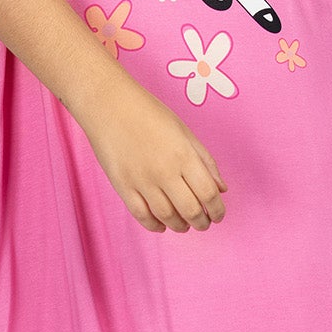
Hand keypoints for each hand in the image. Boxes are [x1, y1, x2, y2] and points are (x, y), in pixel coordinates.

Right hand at [76, 81, 228, 233]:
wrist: (109, 105)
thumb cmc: (149, 113)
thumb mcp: (184, 131)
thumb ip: (205, 160)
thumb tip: (222, 189)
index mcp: (184, 155)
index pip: (208, 193)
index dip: (218, 209)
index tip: (218, 214)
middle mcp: (164, 171)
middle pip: (190, 210)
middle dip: (202, 222)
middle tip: (204, 223)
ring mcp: (141, 180)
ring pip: (167, 217)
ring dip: (180, 226)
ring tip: (185, 225)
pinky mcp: (122, 186)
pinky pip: (141, 215)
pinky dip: (155, 226)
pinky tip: (162, 225)